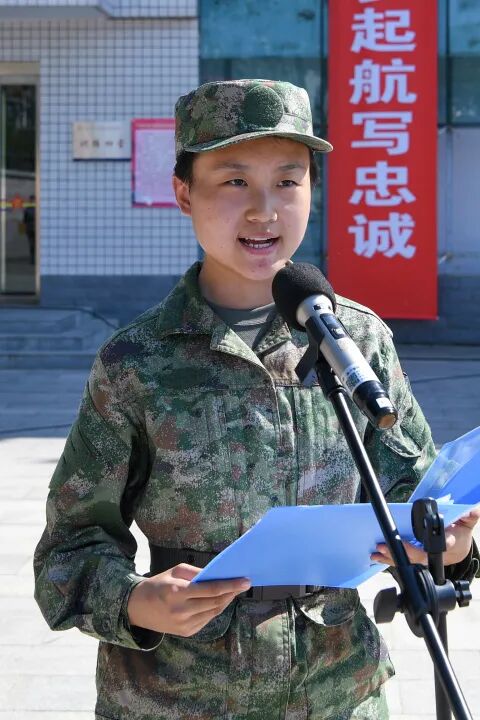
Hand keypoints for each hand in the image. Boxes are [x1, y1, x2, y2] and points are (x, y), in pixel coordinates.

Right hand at [127, 563, 250, 636]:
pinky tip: (220, 601)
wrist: (137, 608)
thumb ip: (196, 572)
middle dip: (232, 593)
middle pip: (215, 602)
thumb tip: (217, 574)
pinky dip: (216, 610)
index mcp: (178, 592)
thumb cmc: (157, 585)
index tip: (245, 581)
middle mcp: (181, 610)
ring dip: (226, 602)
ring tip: (233, 591)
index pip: (211, 589)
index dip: (230, 585)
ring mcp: (184, 624)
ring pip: (214, 613)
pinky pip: (207, 620)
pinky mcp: (186, 633)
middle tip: (243, 584)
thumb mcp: (174, 571)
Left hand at [371, 507, 479, 566]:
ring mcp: (425, 559)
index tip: (430, 538)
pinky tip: (378, 555)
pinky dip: (391, 558)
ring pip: (408, 561)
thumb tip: (474, 510)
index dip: (440, 542)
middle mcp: (435, 554)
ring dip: (391, 557)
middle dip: (402, 551)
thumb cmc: (460, 533)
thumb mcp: (467, 523)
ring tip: (376, 552)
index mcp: (450, 544)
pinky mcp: (417, 559)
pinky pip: (404, 560)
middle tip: (384, 545)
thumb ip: (469, 516)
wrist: (459, 548)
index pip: (445, 543)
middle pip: (419, 556)